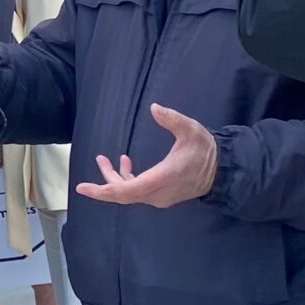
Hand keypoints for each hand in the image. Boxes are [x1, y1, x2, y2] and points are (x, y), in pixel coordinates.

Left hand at [73, 104, 217, 209]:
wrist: (221, 170)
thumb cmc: (204, 150)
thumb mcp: (191, 130)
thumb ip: (172, 119)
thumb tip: (154, 108)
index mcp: (162, 178)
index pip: (127, 191)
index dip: (103, 190)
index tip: (83, 187)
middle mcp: (158, 193)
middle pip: (123, 194)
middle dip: (104, 182)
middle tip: (89, 172)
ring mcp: (159, 197)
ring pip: (129, 193)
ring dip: (114, 178)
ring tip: (105, 159)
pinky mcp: (162, 195)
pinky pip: (138, 191)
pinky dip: (127, 179)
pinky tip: (124, 162)